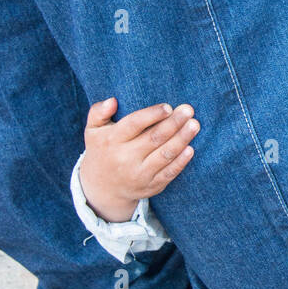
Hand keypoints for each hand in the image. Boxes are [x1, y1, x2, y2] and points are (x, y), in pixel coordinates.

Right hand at [79, 98, 198, 222]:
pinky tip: (190, 148)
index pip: (133, 125)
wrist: (103, 187)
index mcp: (112, 140)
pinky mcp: (151, 186)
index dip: (152, 115)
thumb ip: (98, 112)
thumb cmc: (102, 149)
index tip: (168, 107)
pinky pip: (168, 173)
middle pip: (154, 138)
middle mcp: (125, 158)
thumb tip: (112, 100)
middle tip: (189, 110)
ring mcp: (139, 174)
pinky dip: (181, 162)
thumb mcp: (93, 130)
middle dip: (174, 123)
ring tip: (194, 125)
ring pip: (165, 155)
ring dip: (182, 139)